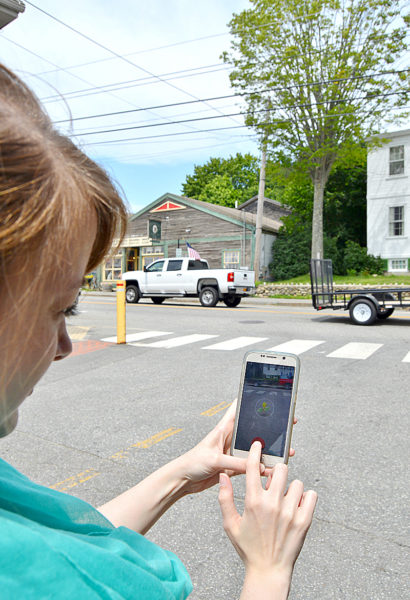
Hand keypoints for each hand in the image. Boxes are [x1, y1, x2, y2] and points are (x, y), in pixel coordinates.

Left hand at [177, 401, 296, 494]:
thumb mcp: (215, 459)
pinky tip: (272, 469)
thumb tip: (257, 465)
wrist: (184, 480)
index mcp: (223, 429)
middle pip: (253, 430)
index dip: (251, 402)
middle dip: (270, 428)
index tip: (267, 396)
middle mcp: (230, 439)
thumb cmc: (192, 463)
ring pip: (255, 450)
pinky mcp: (234, 467)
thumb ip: (236, 462)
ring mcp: (233, 453)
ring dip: (269, 451)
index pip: (238, 410)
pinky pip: (251, 466)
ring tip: (285, 450)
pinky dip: (262, 468)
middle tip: (287, 424)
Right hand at [218, 441, 316, 578]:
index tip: (258, 444)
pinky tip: (297, 505)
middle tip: (274, 484)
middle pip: (280, 469)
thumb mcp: (230, 524)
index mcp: (253, 502)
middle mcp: (272, 504)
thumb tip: (223, 476)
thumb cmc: (248, 548)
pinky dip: (306, 497)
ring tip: (285, 500)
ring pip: (296, 482)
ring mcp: (290, 512)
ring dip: (291, 488)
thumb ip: (225, 498)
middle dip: (277, 473)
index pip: (253, 467)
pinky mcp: (304, 520)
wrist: (268, 571)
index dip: (255, 452)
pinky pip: (311, 495)